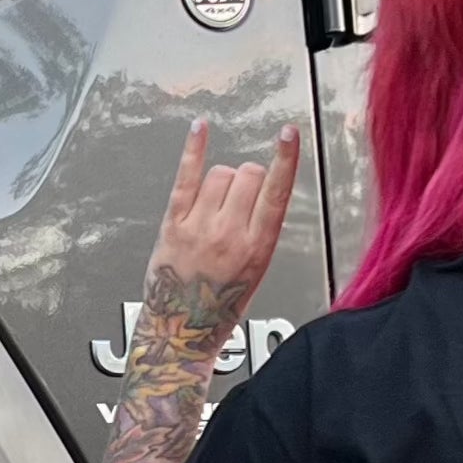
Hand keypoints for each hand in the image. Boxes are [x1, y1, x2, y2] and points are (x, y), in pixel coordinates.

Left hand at [142, 117, 301, 350]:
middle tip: (240, 199)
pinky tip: (200, 130)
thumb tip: (261, 191)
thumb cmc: (218, 307)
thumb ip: (260, 231)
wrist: (180, 332)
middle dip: (249, 178)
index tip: (289, 134)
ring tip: (216, 204)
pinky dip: (194, 150)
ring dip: (222, 179)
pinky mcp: (173, 226)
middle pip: (248, 175)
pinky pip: (186, 178)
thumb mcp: (256, 273)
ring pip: (221, 174)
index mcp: (258, 248)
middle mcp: (230, 235)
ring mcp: (199, 228)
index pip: (277, 192)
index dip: (285, 158)